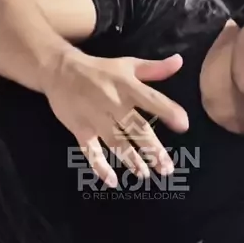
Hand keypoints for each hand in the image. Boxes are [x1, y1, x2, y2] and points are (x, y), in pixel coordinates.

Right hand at [42, 50, 188, 185]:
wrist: (60, 70)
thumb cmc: (99, 69)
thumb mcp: (128, 65)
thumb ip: (155, 68)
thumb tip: (180, 62)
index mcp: (127, 86)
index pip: (151, 99)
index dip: (168, 111)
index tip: (183, 125)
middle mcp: (113, 103)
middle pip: (135, 127)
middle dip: (152, 148)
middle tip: (166, 168)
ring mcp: (95, 118)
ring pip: (116, 142)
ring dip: (131, 160)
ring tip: (144, 175)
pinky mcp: (80, 129)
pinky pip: (90, 151)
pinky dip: (99, 166)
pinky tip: (112, 180)